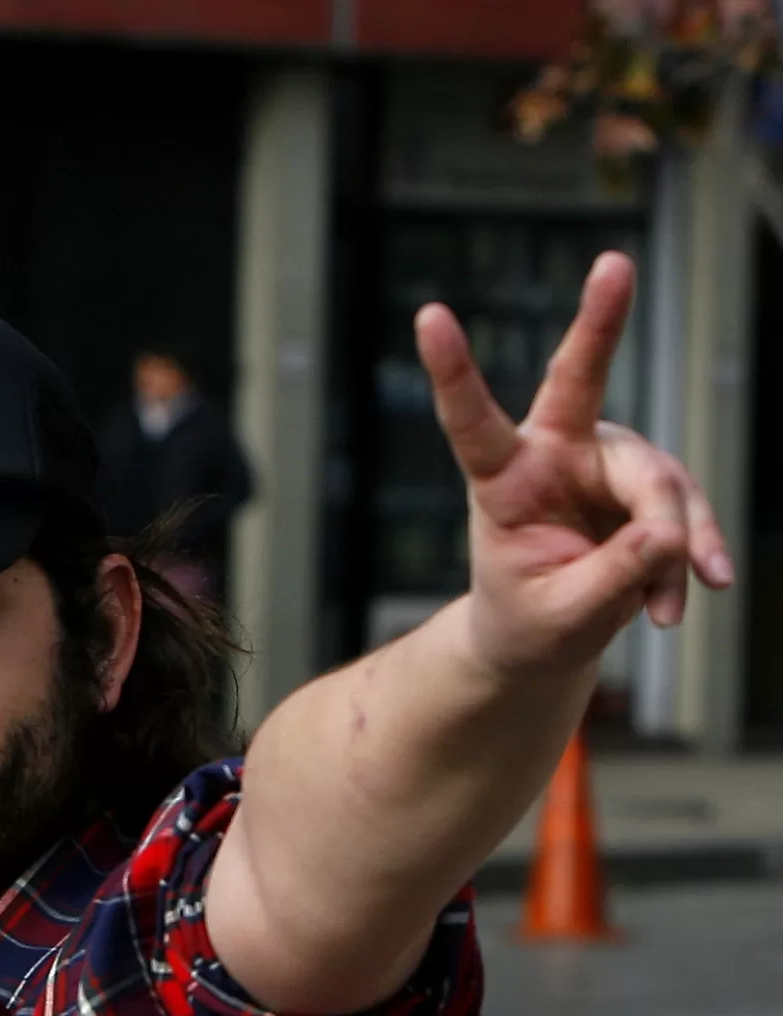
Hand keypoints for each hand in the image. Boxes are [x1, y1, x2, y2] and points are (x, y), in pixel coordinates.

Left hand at [414, 251, 733, 675]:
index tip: (428, 316)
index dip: (454, 372)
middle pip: (582, 382)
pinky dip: (692, 557)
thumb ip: (610, 576)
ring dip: (672, 550)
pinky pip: (683, 514)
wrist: (546, 639)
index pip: (474, 422)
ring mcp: (605, 461)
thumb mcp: (561, 617)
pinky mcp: (646, 484)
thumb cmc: (531, 622)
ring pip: (657, 481)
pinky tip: (699, 592)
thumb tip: (667, 533)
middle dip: (600, 322)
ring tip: (665, 613)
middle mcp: (554, 452)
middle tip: (614, 264)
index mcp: (503, 480)